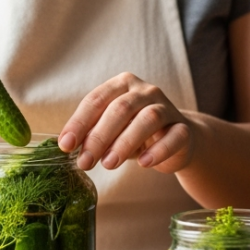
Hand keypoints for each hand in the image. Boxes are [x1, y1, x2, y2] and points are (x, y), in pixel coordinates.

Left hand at [58, 73, 196, 172]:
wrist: (177, 140)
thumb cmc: (135, 132)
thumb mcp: (110, 130)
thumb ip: (91, 133)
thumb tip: (66, 146)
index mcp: (122, 85)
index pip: (96, 100)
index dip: (79, 123)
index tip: (66, 146)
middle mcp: (145, 91)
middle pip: (120, 109)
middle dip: (99, 136)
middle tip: (85, 162)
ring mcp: (167, 108)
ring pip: (147, 119)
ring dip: (124, 143)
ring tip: (108, 164)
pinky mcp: (184, 128)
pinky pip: (174, 136)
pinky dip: (158, 150)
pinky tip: (144, 163)